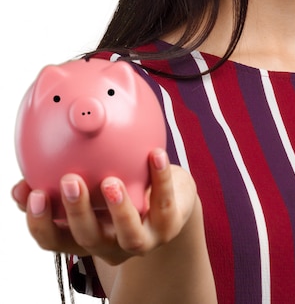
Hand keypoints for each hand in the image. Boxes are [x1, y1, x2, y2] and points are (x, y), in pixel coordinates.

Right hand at [11, 149, 196, 265]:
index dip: (41, 223)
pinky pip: (164, 204)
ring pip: (128, 234)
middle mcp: (109, 243)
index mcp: (84, 235)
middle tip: (70, 181)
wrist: (169, 198)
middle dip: (77, 211)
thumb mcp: (91, 186)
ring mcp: (140, 240)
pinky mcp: (167, 227)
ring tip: (111, 181)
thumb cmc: (123, 187)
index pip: (54, 240)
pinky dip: (161, 180)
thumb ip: (59, 183)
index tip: (35, 195)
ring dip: (118, 208)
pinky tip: (156, 155)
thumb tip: (22, 181)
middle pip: (88, 237)